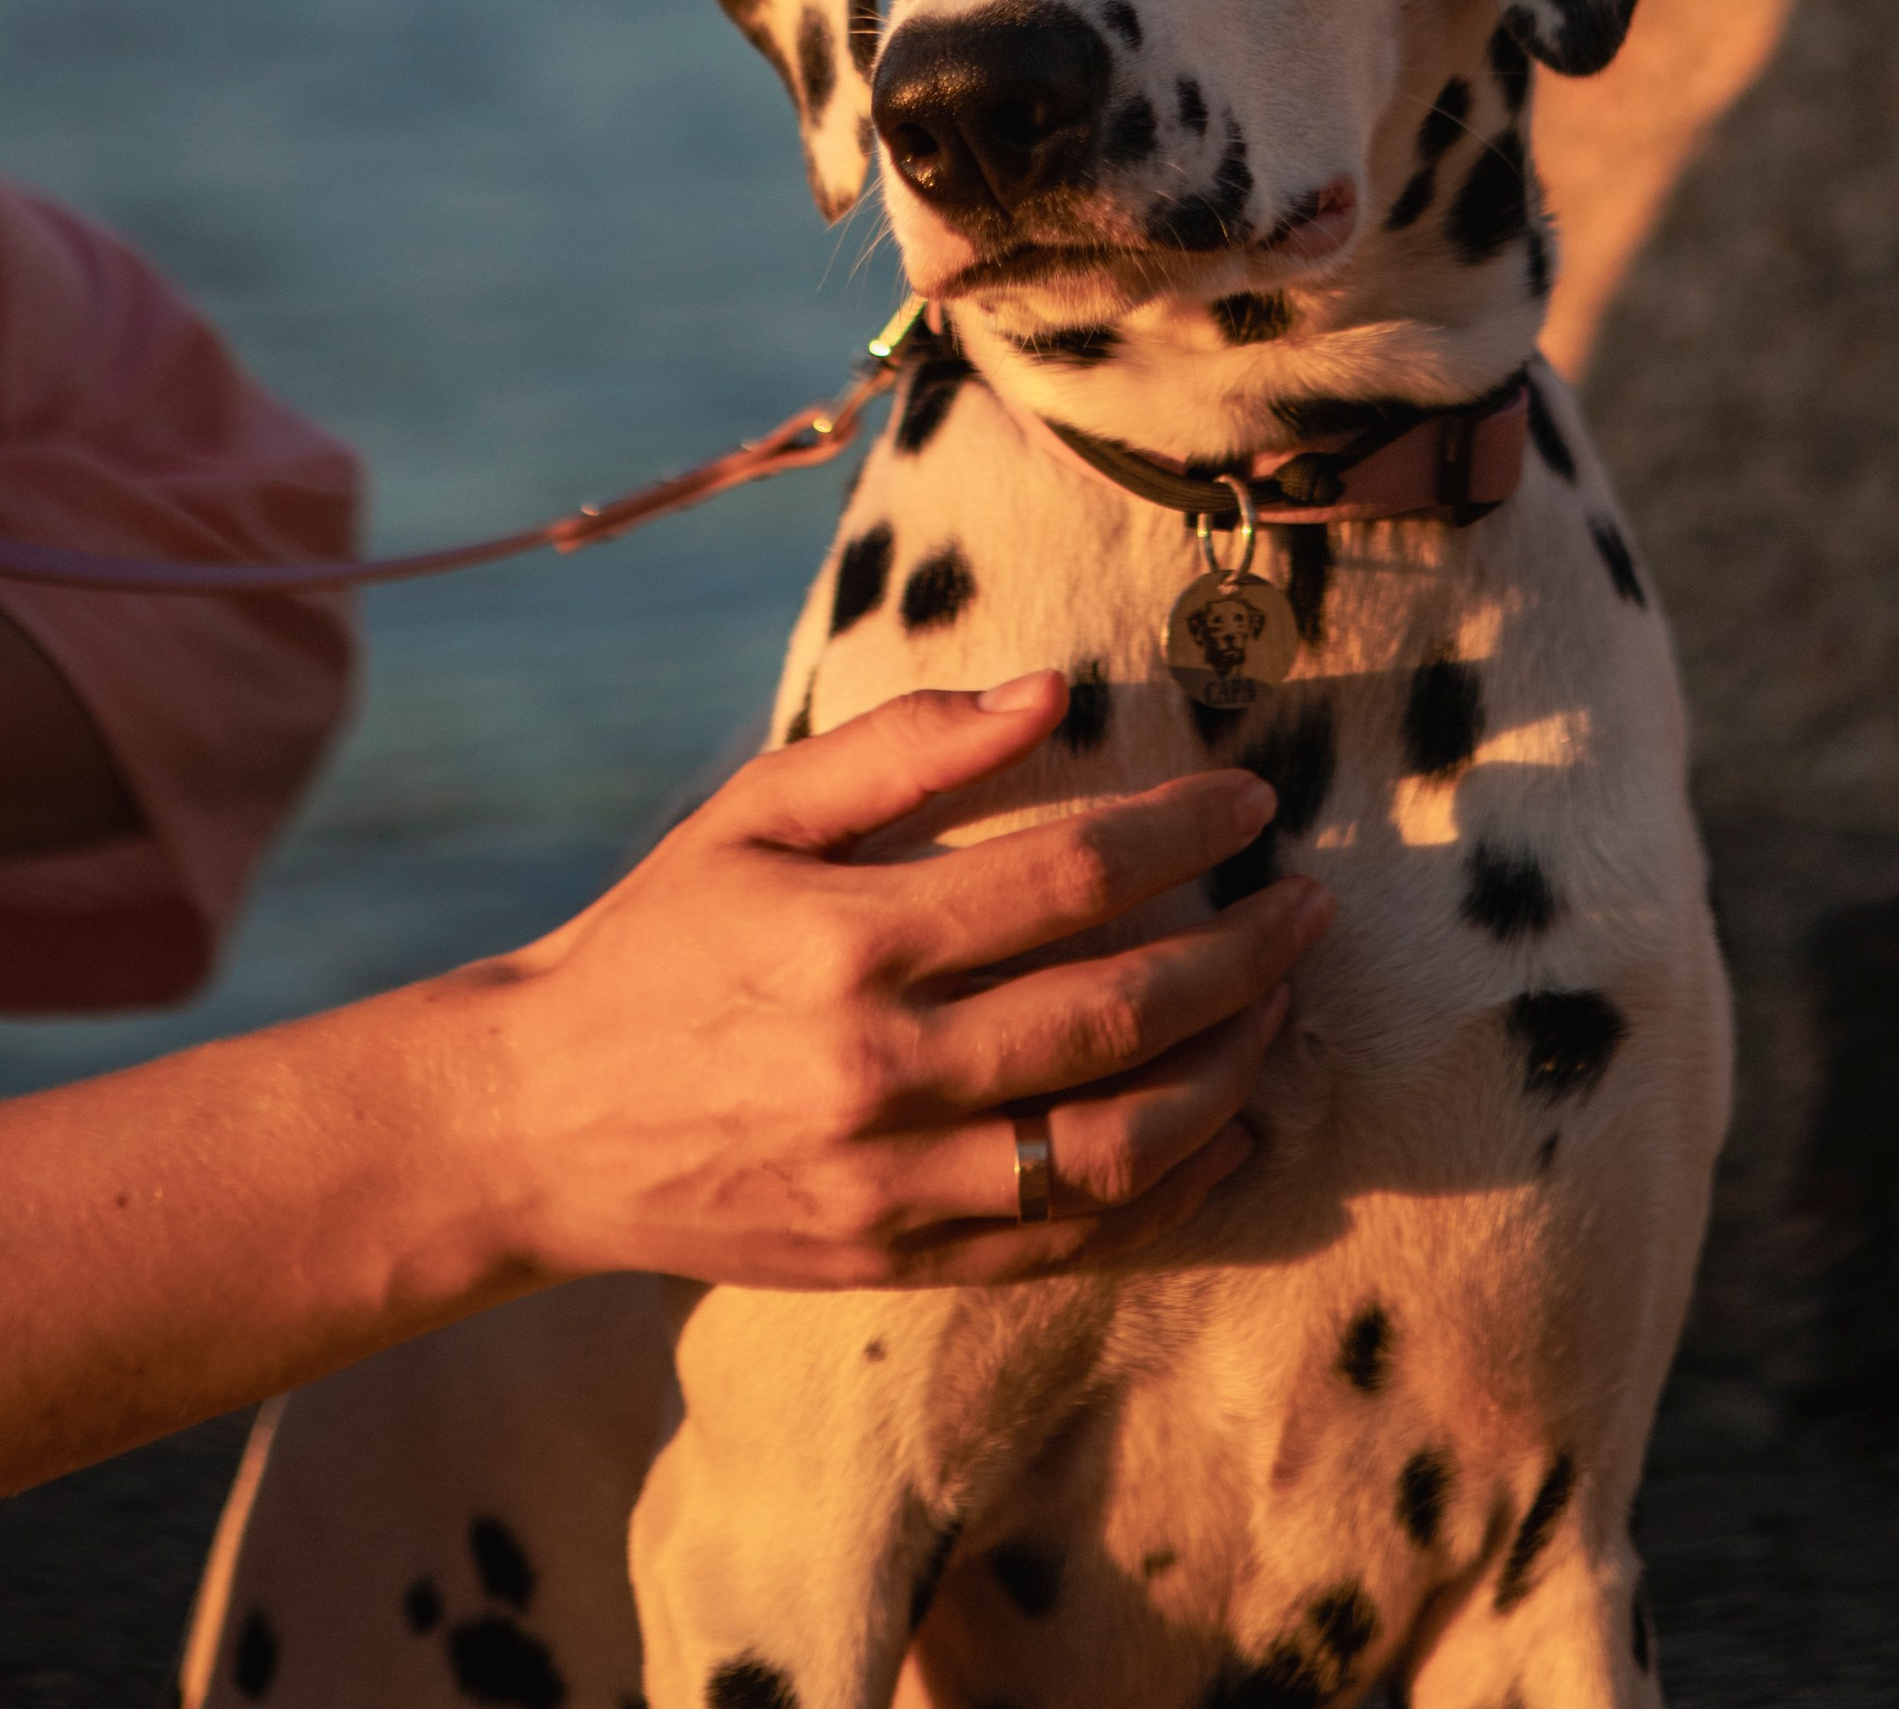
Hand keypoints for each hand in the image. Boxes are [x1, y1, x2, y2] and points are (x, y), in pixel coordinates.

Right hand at [460, 670, 1327, 1290]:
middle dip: (1243, 955)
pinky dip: (1172, 1192)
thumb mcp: (756, 811)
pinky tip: (1227, 1132)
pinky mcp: (899, 1263)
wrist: (539, 1124)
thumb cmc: (660, 936)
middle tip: (1307, 905)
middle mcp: (880, 1073)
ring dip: (1229, 1073)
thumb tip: (1053, 689)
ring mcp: (894, 1185)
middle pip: (1118, 1014)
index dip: (1182, 830)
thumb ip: (904, 746)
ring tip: (1281, 1008)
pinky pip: (1071, 1241)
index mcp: (850, 943)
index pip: (1069, 878)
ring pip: (1117, 1146)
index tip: (1252, 798)